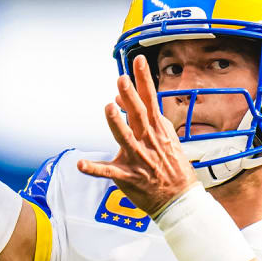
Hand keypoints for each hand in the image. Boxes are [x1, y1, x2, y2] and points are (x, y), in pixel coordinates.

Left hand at [78, 55, 197, 215]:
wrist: (180, 198)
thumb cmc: (171, 166)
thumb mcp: (162, 137)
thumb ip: (140, 117)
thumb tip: (117, 98)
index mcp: (157, 130)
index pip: (150, 100)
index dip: (144, 80)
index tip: (138, 62)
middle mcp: (148, 141)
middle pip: (138, 114)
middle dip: (131, 96)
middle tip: (122, 79)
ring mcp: (138, 159)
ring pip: (125, 138)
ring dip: (117, 123)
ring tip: (109, 108)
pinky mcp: (128, 176)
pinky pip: (108, 172)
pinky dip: (94, 169)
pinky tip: (81, 164)